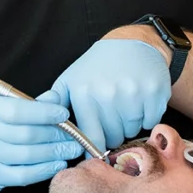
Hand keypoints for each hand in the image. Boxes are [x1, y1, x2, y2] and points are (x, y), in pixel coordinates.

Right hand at [0, 90, 83, 191]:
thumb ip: (26, 101)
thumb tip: (55, 98)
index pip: (17, 110)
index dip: (44, 112)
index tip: (63, 113)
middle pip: (26, 134)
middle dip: (55, 134)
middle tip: (74, 135)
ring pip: (27, 156)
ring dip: (54, 152)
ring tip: (71, 149)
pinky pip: (22, 175)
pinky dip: (43, 170)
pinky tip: (57, 164)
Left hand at [43, 36, 170, 153]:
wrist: (133, 43)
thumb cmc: (97, 67)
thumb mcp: (71, 80)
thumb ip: (54, 103)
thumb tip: (38, 124)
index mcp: (84, 94)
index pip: (92, 139)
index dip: (94, 147)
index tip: (95, 149)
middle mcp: (108, 94)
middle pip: (114, 138)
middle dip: (112, 132)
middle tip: (111, 114)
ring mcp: (134, 93)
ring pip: (132, 132)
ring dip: (129, 125)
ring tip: (124, 105)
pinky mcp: (154, 93)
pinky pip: (151, 122)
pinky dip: (147, 117)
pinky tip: (140, 101)